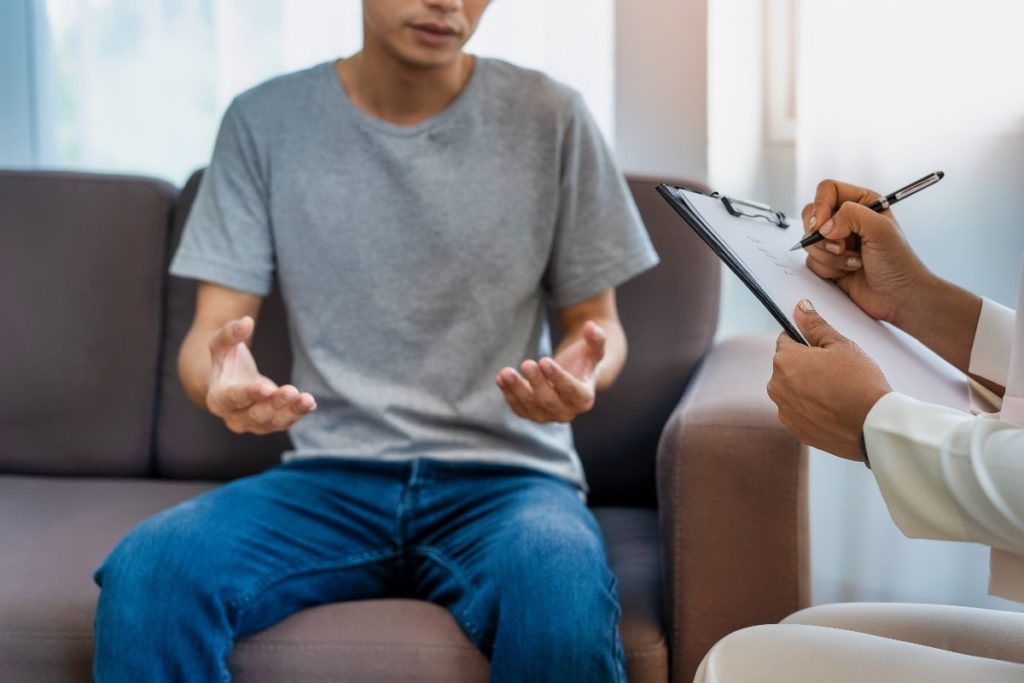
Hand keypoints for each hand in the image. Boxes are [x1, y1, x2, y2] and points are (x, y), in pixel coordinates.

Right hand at [205, 316, 315, 434]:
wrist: (230, 381)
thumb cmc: (226, 360)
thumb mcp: (221, 344)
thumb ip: (230, 333)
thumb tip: (246, 322)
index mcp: (218, 399)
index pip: (233, 398)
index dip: (249, 394)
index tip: (266, 387)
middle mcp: (233, 417)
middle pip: (255, 415)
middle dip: (274, 404)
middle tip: (291, 391)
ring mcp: (252, 424)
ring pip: (272, 423)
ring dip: (291, 412)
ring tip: (307, 400)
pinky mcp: (269, 424)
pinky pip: (284, 423)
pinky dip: (297, 414)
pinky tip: (309, 403)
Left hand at [495, 321, 605, 422]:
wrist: (572, 376)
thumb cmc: (583, 361)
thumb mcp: (593, 349)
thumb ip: (596, 339)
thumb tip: (590, 326)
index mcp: (584, 399)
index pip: (571, 391)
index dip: (558, 377)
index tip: (544, 360)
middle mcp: (566, 413)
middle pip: (549, 401)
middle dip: (536, 382)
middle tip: (526, 364)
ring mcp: (547, 416)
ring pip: (530, 406)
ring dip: (516, 389)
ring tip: (506, 373)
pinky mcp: (531, 414)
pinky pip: (518, 407)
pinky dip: (508, 394)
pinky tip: (500, 378)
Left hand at [768, 300, 891, 460]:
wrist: (873, 425)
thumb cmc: (860, 382)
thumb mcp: (841, 345)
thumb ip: (815, 325)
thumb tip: (800, 307)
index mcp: (784, 360)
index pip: (786, 341)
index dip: (805, 342)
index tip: (823, 350)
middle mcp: (776, 386)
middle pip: (787, 367)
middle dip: (805, 366)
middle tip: (835, 372)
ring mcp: (784, 410)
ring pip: (792, 390)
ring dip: (806, 388)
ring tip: (836, 392)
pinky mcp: (794, 429)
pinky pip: (799, 412)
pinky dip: (811, 409)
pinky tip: (833, 409)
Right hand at [801, 179, 933, 325]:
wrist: (899, 296)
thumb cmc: (898, 262)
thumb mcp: (881, 229)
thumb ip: (852, 215)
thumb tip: (824, 226)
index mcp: (862, 203)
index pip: (827, 190)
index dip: (820, 206)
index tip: (822, 226)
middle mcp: (846, 220)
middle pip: (811, 215)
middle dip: (823, 236)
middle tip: (842, 246)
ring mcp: (836, 242)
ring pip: (809, 241)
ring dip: (830, 256)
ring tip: (854, 262)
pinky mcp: (829, 261)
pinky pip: (811, 261)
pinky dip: (828, 269)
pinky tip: (848, 271)